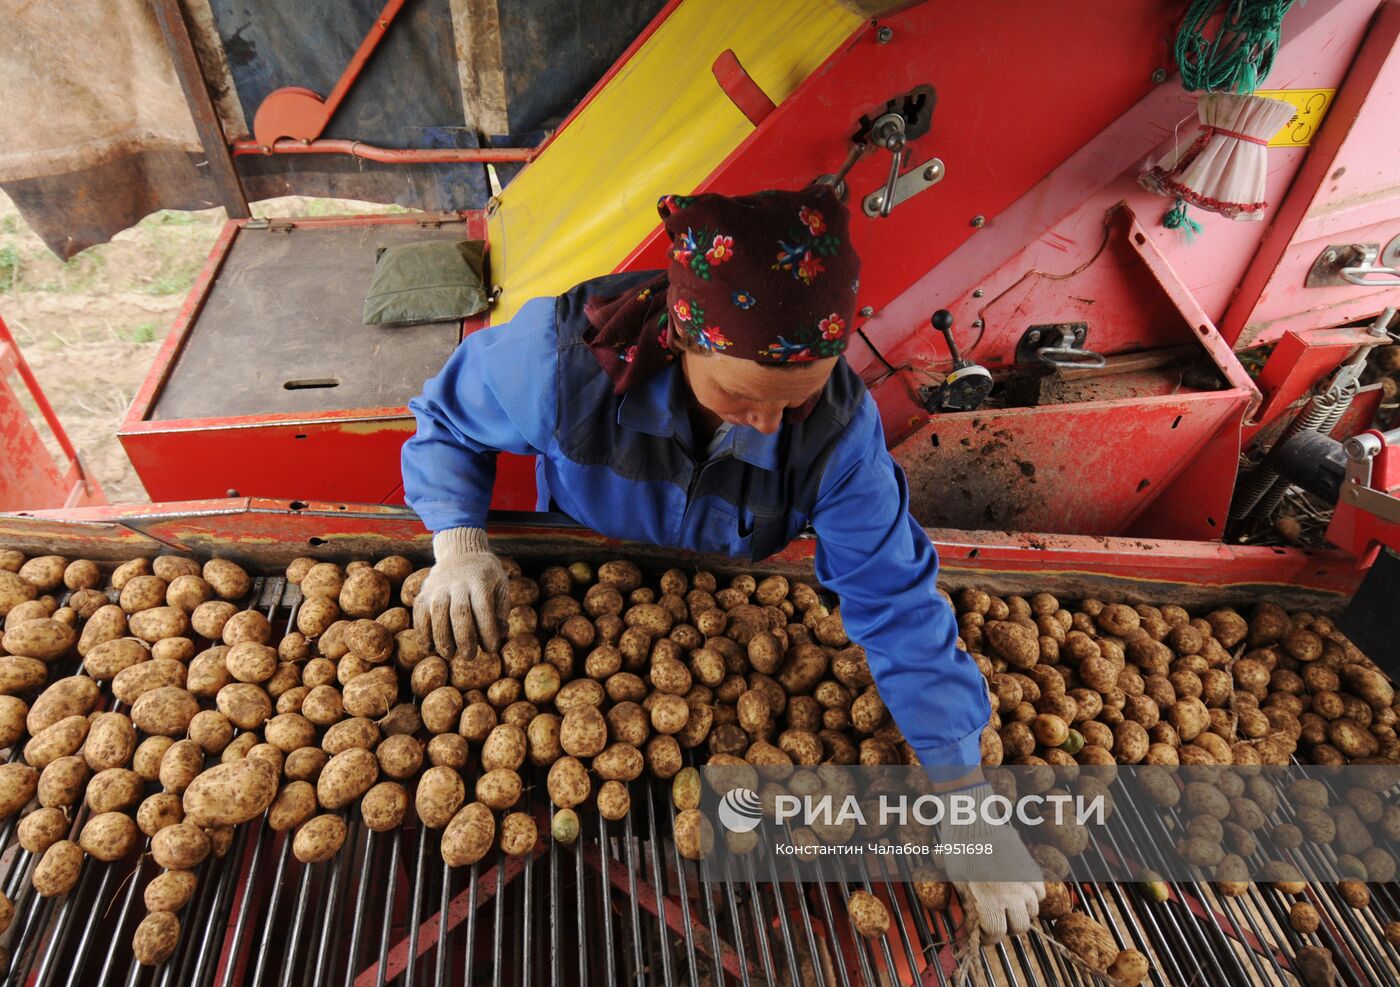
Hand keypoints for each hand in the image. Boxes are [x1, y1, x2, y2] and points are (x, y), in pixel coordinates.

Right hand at [413, 527, 508, 659]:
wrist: (461, 551)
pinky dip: (423, 632)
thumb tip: (501, 634)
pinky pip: (420, 614)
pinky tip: (430, 647)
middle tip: (469, 656)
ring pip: (437, 614)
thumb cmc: (486, 575)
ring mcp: (437, 586)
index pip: (483, 609)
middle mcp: (457, 582)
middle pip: (459, 613)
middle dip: (464, 639)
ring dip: (442, 638)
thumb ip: (501, 609)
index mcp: (480, 580)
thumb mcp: (501, 585)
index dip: (487, 631)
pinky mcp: (423, 592)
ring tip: (450, 654)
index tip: (491, 649)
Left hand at [939, 784, 1045, 941]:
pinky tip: (1020, 890)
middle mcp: (1012, 897)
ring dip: (1022, 913)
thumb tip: (969, 928)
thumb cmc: (959, 851)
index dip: (988, 938)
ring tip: (1009, 905)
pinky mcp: (1032, 870)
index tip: (983, 935)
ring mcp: (1025, 884)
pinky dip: (1033, 896)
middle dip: (1007, 928)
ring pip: (1033, 911)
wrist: (974, 823)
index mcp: (989, 903)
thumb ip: (968, 907)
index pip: (996, 934)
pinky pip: (1041, 893)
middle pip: (1019, 927)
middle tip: (997, 921)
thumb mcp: (957, 882)